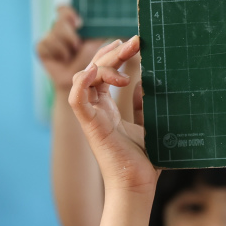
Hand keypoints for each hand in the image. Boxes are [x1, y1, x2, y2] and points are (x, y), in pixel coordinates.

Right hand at [37, 6, 110, 90]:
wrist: (79, 81)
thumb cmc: (90, 63)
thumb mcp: (96, 45)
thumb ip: (99, 32)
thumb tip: (111, 27)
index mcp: (71, 25)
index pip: (63, 9)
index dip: (67, 13)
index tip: (78, 23)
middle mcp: (58, 29)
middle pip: (58, 21)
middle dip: (70, 36)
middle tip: (77, 47)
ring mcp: (48, 37)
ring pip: (53, 33)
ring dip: (66, 47)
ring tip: (70, 56)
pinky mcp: (40, 48)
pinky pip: (46, 44)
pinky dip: (58, 53)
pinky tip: (62, 60)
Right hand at [69, 37, 156, 192]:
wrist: (138, 185)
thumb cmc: (143, 161)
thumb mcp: (148, 126)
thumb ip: (143, 105)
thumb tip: (144, 84)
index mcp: (107, 109)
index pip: (103, 73)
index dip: (114, 55)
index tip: (133, 43)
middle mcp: (96, 110)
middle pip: (94, 70)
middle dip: (113, 52)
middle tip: (134, 41)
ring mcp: (91, 117)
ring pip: (86, 78)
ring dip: (104, 63)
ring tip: (126, 58)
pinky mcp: (90, 126)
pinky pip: (77, 99)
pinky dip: (83, 81)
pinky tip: (97, 70)